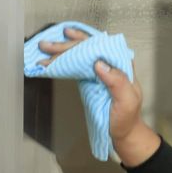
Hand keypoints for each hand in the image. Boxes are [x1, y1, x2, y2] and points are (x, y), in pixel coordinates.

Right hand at [39, 26, 159, 165]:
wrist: (124, 133)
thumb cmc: (128, 118)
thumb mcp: (127, 101)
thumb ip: (117, 81)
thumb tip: (99, 63)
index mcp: (122, 65)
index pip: (101, 46)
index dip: (83, 41)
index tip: (66, 39)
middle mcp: (110, 65)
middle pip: (87, 48)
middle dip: (65, 46)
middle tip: (46, 45)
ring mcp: (99, 71)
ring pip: (80, 55)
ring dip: (61, 51)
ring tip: (44, 48)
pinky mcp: (90, 79)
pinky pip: (76, 66)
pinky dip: (63, 62)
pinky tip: (52, 60)